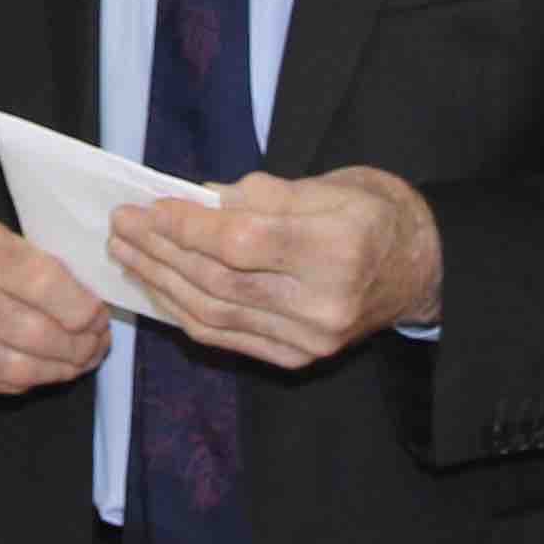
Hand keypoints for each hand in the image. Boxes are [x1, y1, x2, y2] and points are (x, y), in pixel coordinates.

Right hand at [0, 212, 109, 393]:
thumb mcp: (3, 238)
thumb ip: (44, 269)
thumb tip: (92, 315)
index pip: (39, 282)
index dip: (80, 308)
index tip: (98, 318)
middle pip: (30, 332)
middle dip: (76, 346)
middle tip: (95, 345)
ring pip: (15, 367)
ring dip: (58, 370)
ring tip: (78, 362)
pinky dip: (28, 382)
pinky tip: (40, 369)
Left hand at [109, 167, 439, 367]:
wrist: (423, 270)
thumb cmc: (375, 214)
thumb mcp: (330, 185)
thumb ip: (259, 195)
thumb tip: (192, 200)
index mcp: (338, 250)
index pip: (241, 243)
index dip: (186, 227)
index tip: (146, 207)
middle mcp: (324, 304)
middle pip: (220, 281)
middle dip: (160, 251)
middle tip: (120, 226)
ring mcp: (311, 339)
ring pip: (215, 314)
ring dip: (161, 282)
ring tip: (126, 254)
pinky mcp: (299, 358)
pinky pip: (226, 337)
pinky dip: (184, 311)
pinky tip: (157, 286)